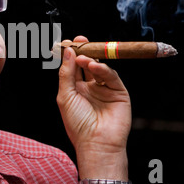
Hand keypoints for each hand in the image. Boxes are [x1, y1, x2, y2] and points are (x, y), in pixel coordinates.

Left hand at [57, 36, 131, 179]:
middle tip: (80, 40)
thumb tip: (68, 51)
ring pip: (99, 68)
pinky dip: (103, 69)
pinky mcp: (118, 92)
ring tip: (83, 57)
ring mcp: (104, 89)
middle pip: (87, 64)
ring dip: (91, 60)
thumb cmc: (77, 123)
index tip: (67, 42)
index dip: (71, 54)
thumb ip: (66, 73)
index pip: (73, 67)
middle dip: (84, 51)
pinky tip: (94, 66)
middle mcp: (90, 87)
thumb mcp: (65, 96)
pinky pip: (111, 76)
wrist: (96, 142)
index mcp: (76, 89)